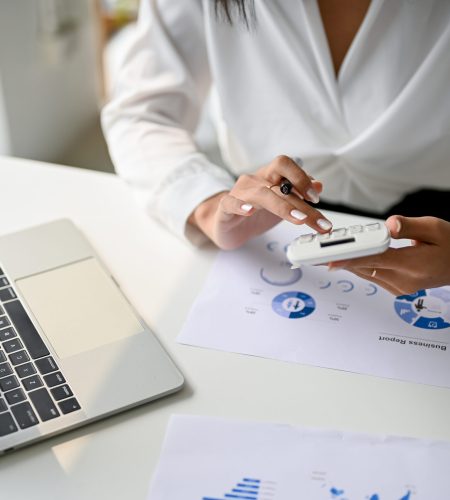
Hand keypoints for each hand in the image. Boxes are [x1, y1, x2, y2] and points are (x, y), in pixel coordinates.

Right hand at [189, 155, 332, 248]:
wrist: (224, 224)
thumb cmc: (253, 213)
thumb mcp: (280, 204)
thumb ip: (298, 195)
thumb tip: (319, 184)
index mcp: (269, 177)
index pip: (286, 165)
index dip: (302, 178)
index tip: (316, 198)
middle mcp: (255, 181)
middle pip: (280, 181)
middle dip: (302, 201)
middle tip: (316, 219)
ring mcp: (240, 193)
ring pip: (261, 194)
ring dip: (283, 206)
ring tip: (299, 219)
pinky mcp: (225, 208)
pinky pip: (230, 202)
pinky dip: (240, 206)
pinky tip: (250, 212)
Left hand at [328, 216, 449, 294]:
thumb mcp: (435, 228)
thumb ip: (409, 226)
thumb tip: (389, 225)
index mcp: (414, 265)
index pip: (376, 260)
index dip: (351, 258)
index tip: (330, 259)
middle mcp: (405, 281)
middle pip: (365, 268)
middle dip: (340, 258)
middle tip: (316, 251)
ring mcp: (400, 288)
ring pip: (366, 274)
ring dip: (347, 263)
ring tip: (325, 253)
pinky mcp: (397, 289)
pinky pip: (372, 276)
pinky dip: (360, 266)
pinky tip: (347, 258)